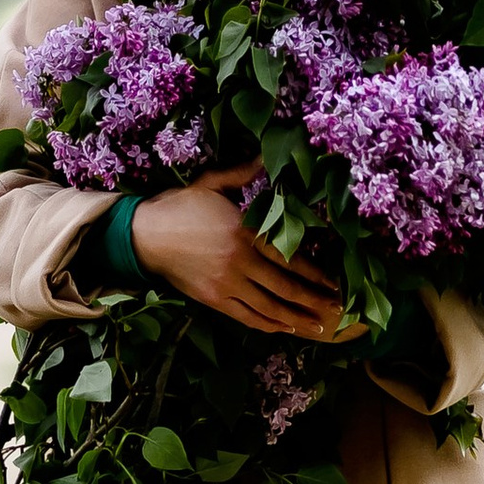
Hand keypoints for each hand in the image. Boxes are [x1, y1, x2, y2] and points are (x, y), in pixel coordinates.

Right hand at [130, 163, 348, 339]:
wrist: (144, 235)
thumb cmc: (179, 206)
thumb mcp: (212, 184)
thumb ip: (243, 174)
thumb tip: (266, 155)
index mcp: (244, 232)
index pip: (290, 258)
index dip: (316, 274)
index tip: (336, 283)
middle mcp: (239, 262)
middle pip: (286, 288)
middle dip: (315, 301)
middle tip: (339, 310)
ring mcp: (226, 285)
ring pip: (270, 308)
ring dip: (298, 318)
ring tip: (321, 326)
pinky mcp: (213, 300)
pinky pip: (247, 317)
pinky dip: (269, 324)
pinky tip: (285, 328)